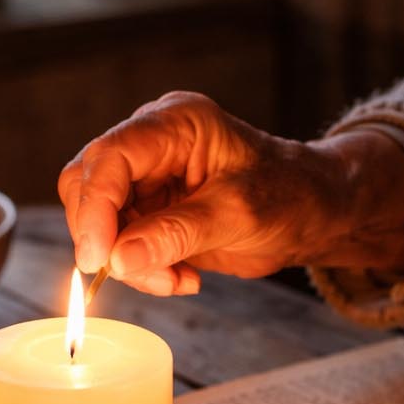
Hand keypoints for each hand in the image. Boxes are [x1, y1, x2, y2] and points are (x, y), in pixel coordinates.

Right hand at [58, 91, 403, 295]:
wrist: (315, 212)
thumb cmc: (290, 194)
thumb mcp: (238, 214)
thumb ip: (177, 234)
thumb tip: (119, 259)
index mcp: (173, 124)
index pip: (109, 157)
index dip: (94, 208)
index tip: (98, 258)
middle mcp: (151, 144)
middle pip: (88, 186)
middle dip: (106, 238)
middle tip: (139, 273)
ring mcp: (147, 178)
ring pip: (100, 222)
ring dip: (128, 262)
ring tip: (175, 279)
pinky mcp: (150, 211)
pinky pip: (122, 245)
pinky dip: (143, 270)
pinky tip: (183, 278)